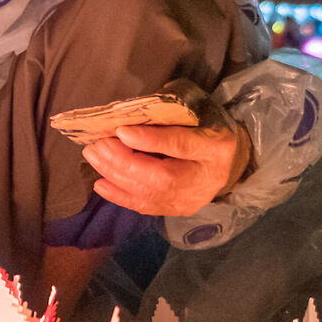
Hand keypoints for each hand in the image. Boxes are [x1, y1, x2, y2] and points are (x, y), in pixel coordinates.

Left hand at [79, 120, 250, 216]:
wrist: (227, 162)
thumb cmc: (206, 131)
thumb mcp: (197, 115)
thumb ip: (168, 115)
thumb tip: (130, 111)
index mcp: (215, 147)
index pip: (181, 145)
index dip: (151, 140)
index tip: (121, 131)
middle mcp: (204, 178)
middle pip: (161, 176)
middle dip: (123, 161)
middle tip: (98, 145)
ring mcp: (190, 199)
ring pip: (149, 193)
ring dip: (115, 175)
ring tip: (94, 156)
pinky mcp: (176, 210)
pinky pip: (145, 206)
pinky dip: (120, 195)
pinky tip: (100, 182)